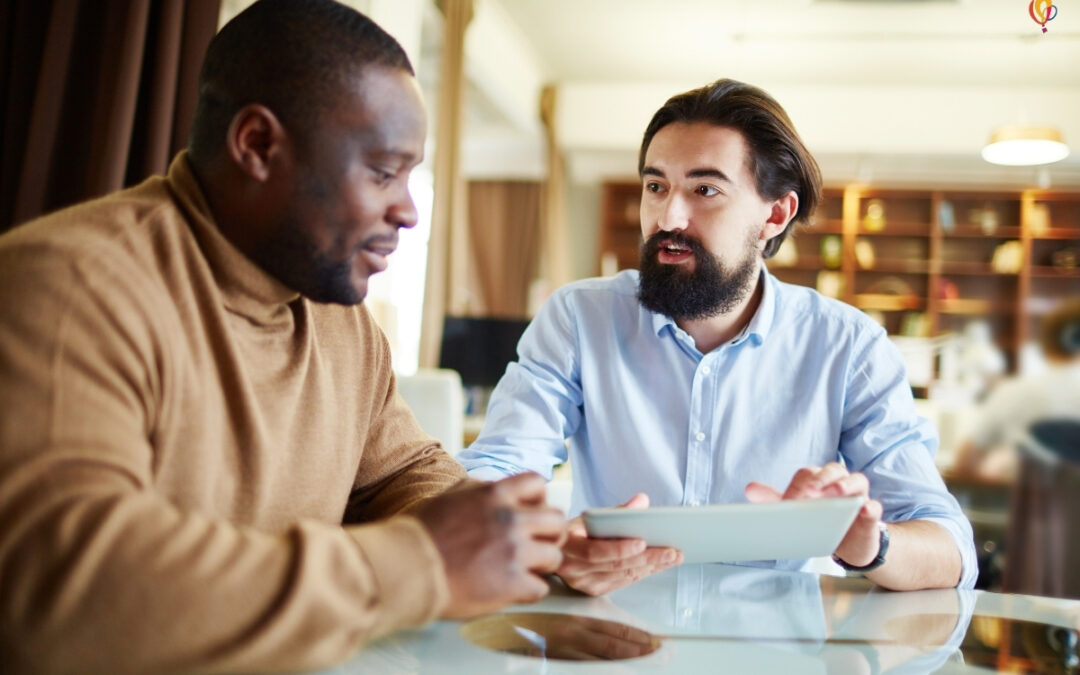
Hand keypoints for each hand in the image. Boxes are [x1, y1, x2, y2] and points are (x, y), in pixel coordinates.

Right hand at [415, 473, 566, 618]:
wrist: (405, 567)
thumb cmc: (419, 533)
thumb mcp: (451, 496)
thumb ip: (479, 491)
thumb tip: (494, 490)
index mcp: (494, 494)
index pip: (538, 484)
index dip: (538, 500)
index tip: (530, 514)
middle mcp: (510, 519)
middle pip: (556, 520)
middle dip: (548, 534)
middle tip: (535, 546)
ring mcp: (514, 551)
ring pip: (554, 556)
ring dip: (541, 565)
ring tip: (522, 571)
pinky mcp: (512, 583)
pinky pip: (541, 588)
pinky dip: (530, 591)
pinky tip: (513, 590)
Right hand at [556, 493, 681, 595]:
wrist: (556, 550)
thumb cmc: (575, 530)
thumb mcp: (589, 517)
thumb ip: (616, 511)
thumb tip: (642, 501)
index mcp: (566, 544)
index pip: (594, 551)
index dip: (619, 548)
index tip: (642, 542)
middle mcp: (571, 568)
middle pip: (614, 566)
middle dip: (647, 558)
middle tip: (671, 550)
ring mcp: (582, 583)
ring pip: (622, 576)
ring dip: (651, 567)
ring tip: (673, 557)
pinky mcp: (593, 590)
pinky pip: (623, 582)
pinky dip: (643, 573)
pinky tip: (658, 565)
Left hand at [745, 462, 883, 567]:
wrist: (847, 544)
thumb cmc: (821, 521)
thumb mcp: (797, 511)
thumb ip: (775, 500)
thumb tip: (749, 489)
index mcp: (820, 479)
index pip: (808, 475)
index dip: (797, 487)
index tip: (788, 503)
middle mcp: (840, 482)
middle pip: (832, 470)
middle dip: (821, 480)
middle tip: (810, 492)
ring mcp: (858, 496)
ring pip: (856, 481)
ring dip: (846, 485)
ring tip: (837, 493)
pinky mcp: (871, 514)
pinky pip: (874, 507)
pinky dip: (870, 507)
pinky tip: (864, 509)